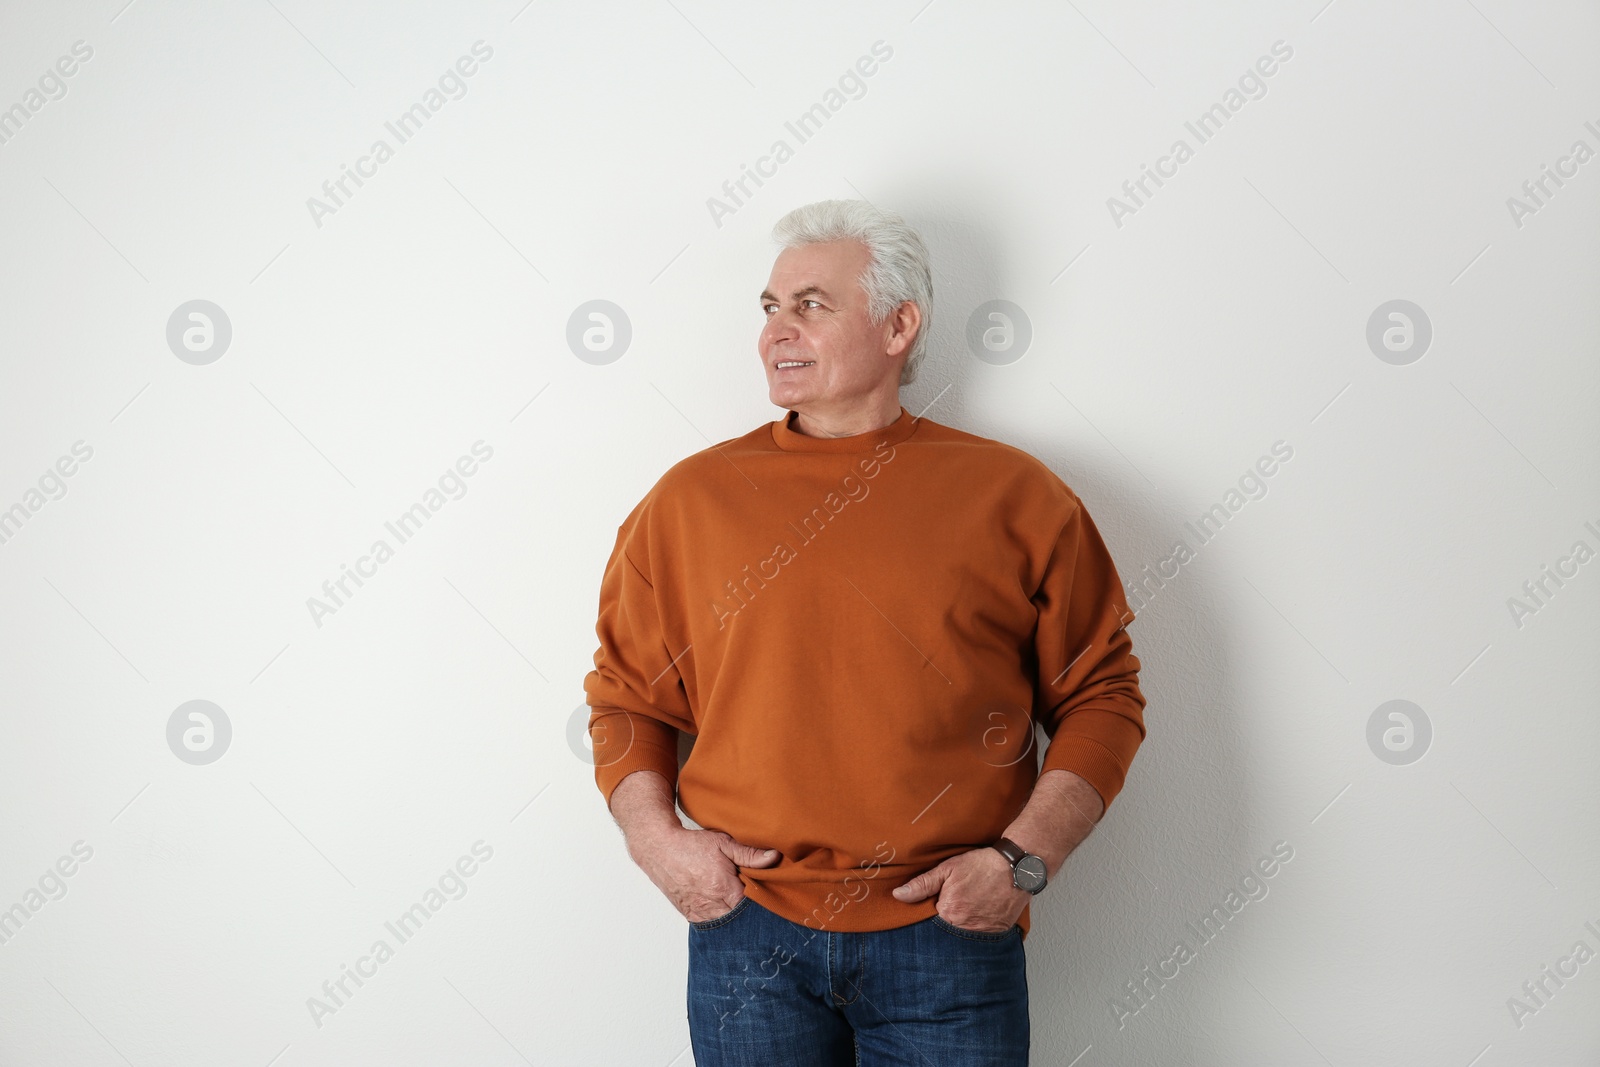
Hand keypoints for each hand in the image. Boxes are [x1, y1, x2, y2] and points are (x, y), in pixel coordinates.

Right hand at [628, 825, 782, 923]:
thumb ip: (749, 853)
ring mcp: (700, 914)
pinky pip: (711, 926)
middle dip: (750, 913)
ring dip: (735, 918)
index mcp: (723, 888)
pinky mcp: (690, 916)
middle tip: (756, 902)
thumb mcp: (723, 843)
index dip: (763, 902)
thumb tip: (774, 858)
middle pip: (741, 919)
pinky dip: (721, 920)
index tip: (768, 895)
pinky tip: (725, 910)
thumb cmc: (692, 846)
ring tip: (740, 905)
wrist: (660, 850)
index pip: (753, 906)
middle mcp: (712, 906)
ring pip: (726, 926)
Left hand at [891, 845, 1029, 933]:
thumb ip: (922, 884)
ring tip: (962, 916)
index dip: (924, 919)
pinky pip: (980, 941)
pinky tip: (975, 919)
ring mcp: (982, 934)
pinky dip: (974, 934)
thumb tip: (898, 895)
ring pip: (961, 939)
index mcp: (948, 912)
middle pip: (944, 934)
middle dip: (940, 929)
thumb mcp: (948, 868)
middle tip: (947, 912)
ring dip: (957, 932)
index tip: (924, 914)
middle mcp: (964, 928)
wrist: (1017, 868)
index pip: (926, 926)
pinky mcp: (996, 934)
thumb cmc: (982, 866)